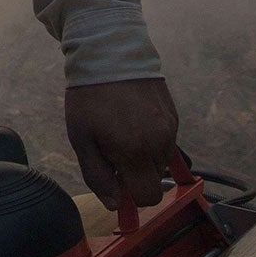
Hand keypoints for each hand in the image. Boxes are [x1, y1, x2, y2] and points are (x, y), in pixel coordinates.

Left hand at [66, 78, 178, 209]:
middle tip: (112, 151)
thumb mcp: (81, 138)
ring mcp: (170, 128)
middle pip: (155, 180)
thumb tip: (114, 204)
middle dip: (135, 174)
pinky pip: (166, 141)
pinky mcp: (174, 115)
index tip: (117, 182)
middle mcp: (159, 142)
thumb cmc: (89, 96)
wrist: (111, 52)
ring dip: (144, 157)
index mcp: (135, 151)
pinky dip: (152, 140)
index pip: (149, 197)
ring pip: (161, 162)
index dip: (132, 196)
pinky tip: (133, 120)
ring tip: (122, 131)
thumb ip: (97, 176)